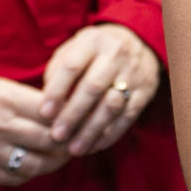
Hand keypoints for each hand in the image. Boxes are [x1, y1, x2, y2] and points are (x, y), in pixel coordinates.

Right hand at [0, 70, 70, 185]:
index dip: (71, 120)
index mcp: (4, 96)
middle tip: (77, 142)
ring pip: (36, 165)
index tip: (78, 121)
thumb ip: (23, 98)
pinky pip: (14, 178)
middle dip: (68, 144)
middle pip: (50, 141)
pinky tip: (33, 165)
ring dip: (53, 163)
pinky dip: (28, 174)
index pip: (52, 113)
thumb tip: (58, 110)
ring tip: (60, 157)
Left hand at [40, 23, 160, 155]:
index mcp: (92, 41)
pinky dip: (110, 134)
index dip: (57, 91)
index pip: (72, 66)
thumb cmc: (92, 52)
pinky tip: (94, 146)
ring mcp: (133, 72)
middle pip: (93, 87)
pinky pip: (128, 116)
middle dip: (73, 114)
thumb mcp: (73, 49)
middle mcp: (115, 54)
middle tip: (57, 136)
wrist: (136, 42)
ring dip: (91, 130)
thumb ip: (58, 72)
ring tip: (74, 148)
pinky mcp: (145, 90)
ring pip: (112, 105)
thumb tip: (47, 105)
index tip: (44, 113)